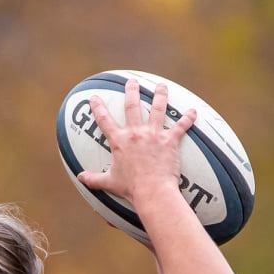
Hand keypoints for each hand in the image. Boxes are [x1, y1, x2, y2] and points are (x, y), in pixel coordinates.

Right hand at [76, 76, 196, 204]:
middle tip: (132, 82)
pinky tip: (193, 111)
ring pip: (158, 109)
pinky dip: (188, 119)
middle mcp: (136, 133)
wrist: (152, 191)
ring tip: (161, 86)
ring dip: (160, 95)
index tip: (94, 97)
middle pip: (132, 106)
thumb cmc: (131, 188)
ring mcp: (154, 135)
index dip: (98, 107)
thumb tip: (80, 178)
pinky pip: (180, 126)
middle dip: (132, 91)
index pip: (105, 120)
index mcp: (119, 141)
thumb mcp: (109, 183)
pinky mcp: (169, 141)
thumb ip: (93, 179)